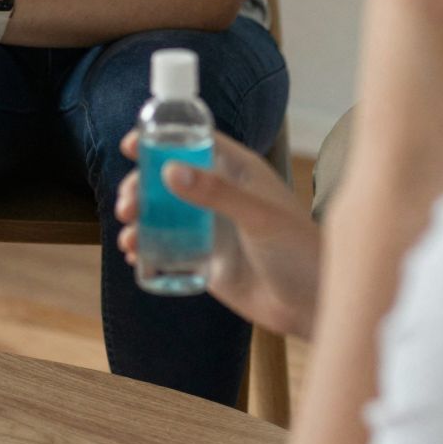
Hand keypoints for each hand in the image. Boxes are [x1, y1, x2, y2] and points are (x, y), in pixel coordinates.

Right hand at [115, 130, 321, 338]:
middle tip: (127, 203)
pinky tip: (133, 253)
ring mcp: (210, 227)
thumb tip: (169, 170)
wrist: (315, 305)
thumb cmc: (300, 251)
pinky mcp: (204, 259)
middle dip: (140, 186)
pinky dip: (145, 247)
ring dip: (138, 218)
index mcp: (237, 171)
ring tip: (128, 234)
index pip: (194, 142)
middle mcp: (219, 195)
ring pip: (161, 213)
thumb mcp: (260, 217)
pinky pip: (166, 247)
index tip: (130, 144)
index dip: (161, 138)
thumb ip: (218, 194)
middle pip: (167, 178)